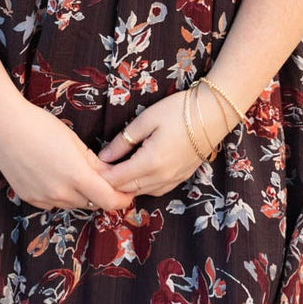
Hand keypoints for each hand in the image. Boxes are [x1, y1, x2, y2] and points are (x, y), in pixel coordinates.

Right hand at [0, 97, 137, 213]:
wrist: (3, 126)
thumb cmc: (40, 126)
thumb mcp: (75, 142)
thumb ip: (96, 164)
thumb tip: (113, 177)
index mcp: (76, 176)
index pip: (109, 201)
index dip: (122, 199)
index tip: (128, 192)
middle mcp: (60, 193)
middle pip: (92, 203)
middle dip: (102, 194)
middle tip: (104, 179)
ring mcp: (43, 198)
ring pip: (73, 204)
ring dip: (81, 195)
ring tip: (77, 173)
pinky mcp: (30, 198)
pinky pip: (54, 203)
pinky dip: (61, 195)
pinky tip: (55, 176)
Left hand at [96, 86, 233, 196]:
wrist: (213, 114)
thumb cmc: (178, 111)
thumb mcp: (146, 120)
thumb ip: (123, 141)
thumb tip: (103, 157)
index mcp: (150, 163)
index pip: (116, 179)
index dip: (100, 176)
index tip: (88, 167)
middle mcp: (162, 177)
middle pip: (127, 190)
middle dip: (110, 184)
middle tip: (96, 171)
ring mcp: (173, 180)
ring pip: (141, 192)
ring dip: (125, 186)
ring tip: (113, 173)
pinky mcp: (181, 178)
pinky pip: (155, 190)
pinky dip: (142, 186)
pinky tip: (136, 175)